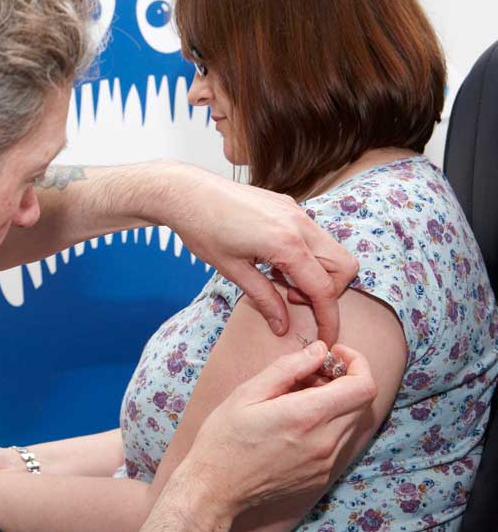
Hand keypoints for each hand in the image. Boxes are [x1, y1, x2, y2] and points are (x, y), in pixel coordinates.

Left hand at [159, 164, 358, 343]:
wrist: (187, 192)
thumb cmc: (203, 229)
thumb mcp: (232, 270)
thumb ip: (264, 298)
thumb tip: (283, 326)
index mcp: (287, 244)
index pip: (324, 289)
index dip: (329, 319)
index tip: (327, 339)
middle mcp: (300, 224)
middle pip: (343, 267)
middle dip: (329, 291)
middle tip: (292, 299)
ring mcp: (297, 211)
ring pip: (332, 249)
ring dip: (318, 272)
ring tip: (280, 280)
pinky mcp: (289, 206)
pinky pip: (314, 235)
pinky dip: (307, 255)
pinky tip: (275, 261)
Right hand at [178, 341, 376, 513]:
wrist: (215, 488)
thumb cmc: (225, 437)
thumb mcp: (247, 393)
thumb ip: (288, 368)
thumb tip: (319, 350)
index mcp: (307, 416)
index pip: (364, 387)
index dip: (357, 363)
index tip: (334, 355)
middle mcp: (325, 442)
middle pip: (362, 402)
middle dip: (342, 379)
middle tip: (308, 375)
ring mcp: (326, 463)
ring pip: (352, 421)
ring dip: (335, 402)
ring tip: (298, 399)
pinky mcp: (321, 476)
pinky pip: (339, 441)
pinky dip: (328, 424)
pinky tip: (296, 424)